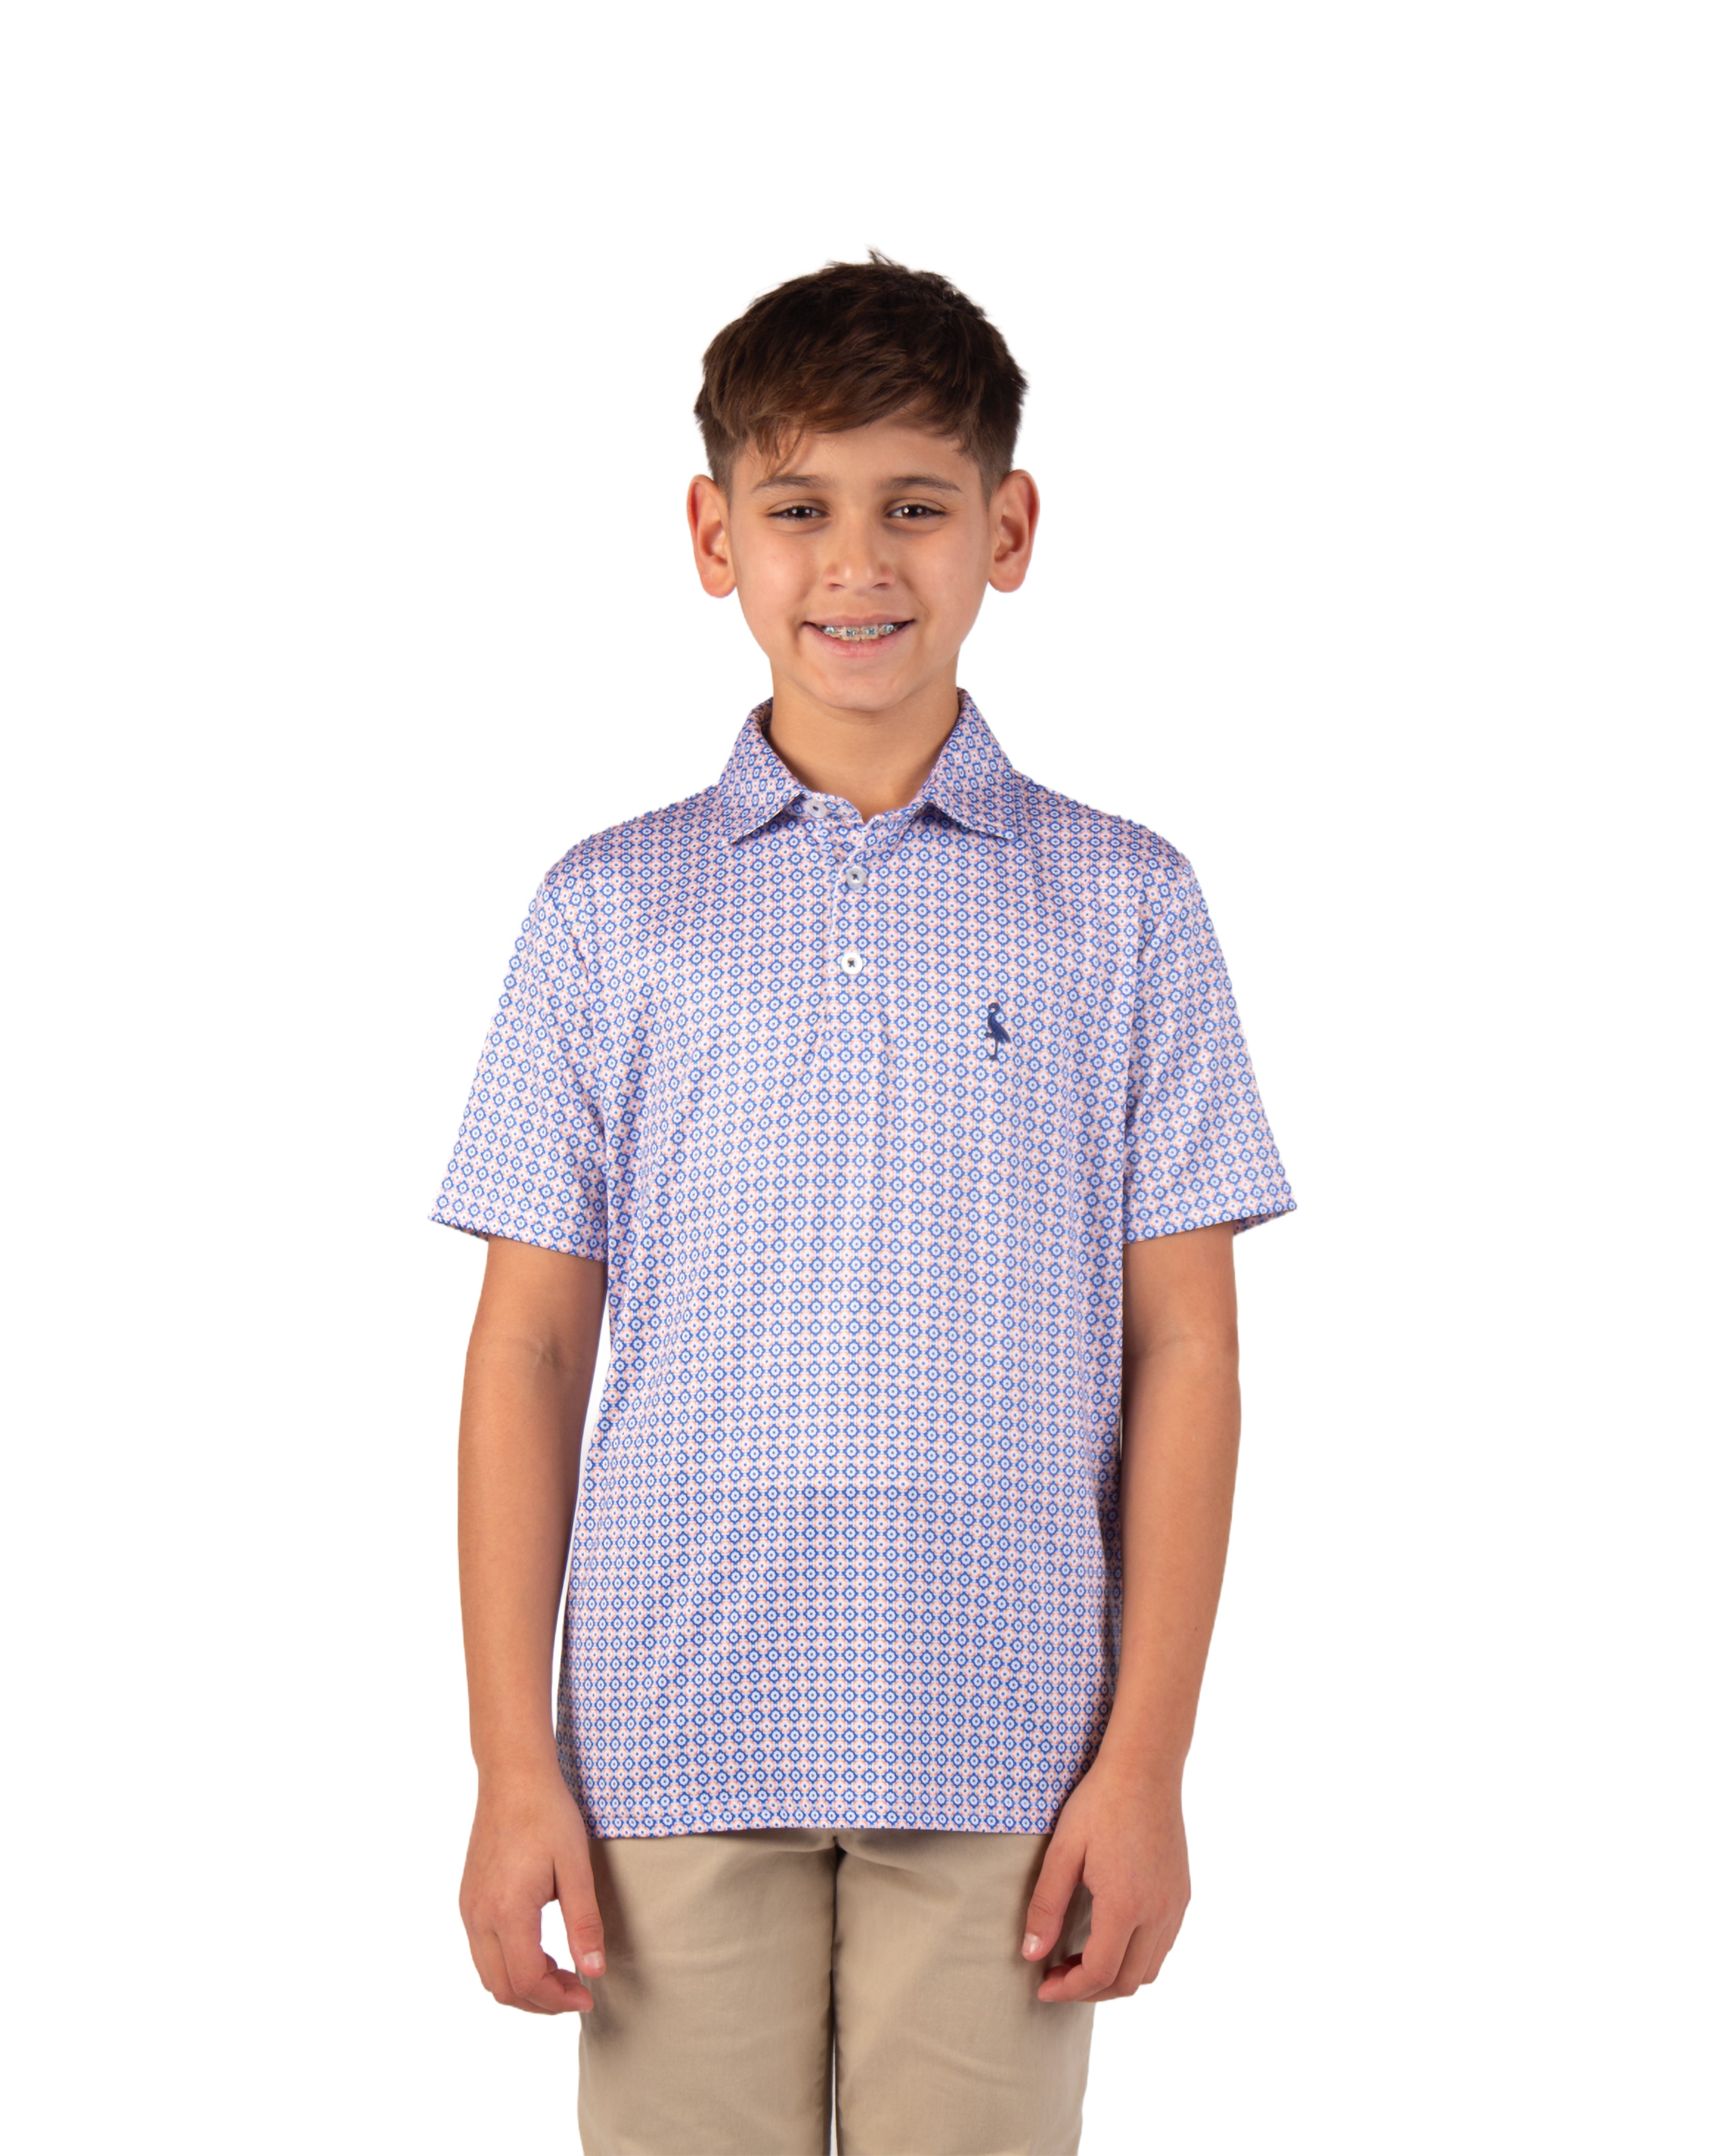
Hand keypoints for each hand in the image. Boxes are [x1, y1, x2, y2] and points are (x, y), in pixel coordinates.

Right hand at [459, 1765, 605, 2013]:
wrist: (512, 1776)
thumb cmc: (547, 1814)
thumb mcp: (575, 1867)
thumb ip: (583, 1923)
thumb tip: (594, 1972)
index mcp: (507, 1911)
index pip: (527, 1981)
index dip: (558, 1999)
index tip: (588, 1996)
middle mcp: (479, 1916)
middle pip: (502, 1988)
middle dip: (540, 2002)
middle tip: (576, 1991)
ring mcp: (469, 1908)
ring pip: (488, 1973)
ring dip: (523, 1985)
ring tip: (560, 1973)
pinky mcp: (468, 1898)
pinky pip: (482, 1951)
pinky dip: (508, 1964)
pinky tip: (539, 1950)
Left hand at [1021, 1753, 1190, 2002]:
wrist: (1145, 1768)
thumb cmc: (1100, 1804)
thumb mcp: (1063, 1851)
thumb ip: (1046, 1906)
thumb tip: (1031, 1953)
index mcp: (1125, 1905)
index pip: (1099, 1973)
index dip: (1068, 1990)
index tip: (1042, 1987)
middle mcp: (1158, 1913)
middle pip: (1127, 1982)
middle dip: (1089, 1990)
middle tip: (1057, 1975)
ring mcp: (1175, 1905)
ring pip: (1150, 1970)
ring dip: (1115, 1977)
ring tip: (1081, 1960)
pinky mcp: (1182, 1894)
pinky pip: (1163, 1945)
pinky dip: (1136, 1958)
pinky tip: (1111, 1937)